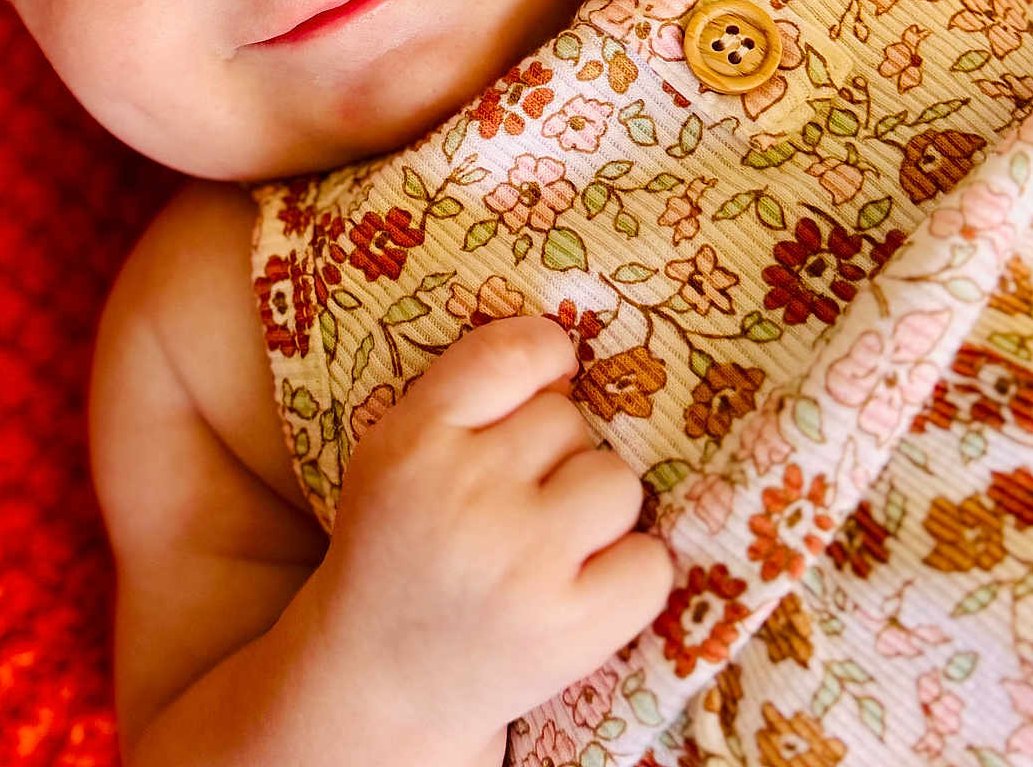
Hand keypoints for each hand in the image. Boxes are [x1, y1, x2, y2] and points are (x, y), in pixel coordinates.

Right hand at [314, 314, 674, 739]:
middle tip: (512, 502)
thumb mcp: (399, 455)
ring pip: (616, 480)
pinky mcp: (569, 630)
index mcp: (412, 442)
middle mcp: (465, 493)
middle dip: (553, 453)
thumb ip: (468, 398)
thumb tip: (568, 361)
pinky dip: (630, 572)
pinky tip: (584, 586)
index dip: (546, 351)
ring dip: (596, 507)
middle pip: (567, 420)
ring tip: (548, 544)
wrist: (380, 681)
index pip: (508, 354)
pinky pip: (652, 561)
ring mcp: (521, 563)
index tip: (554, 370)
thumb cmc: (402, 547)